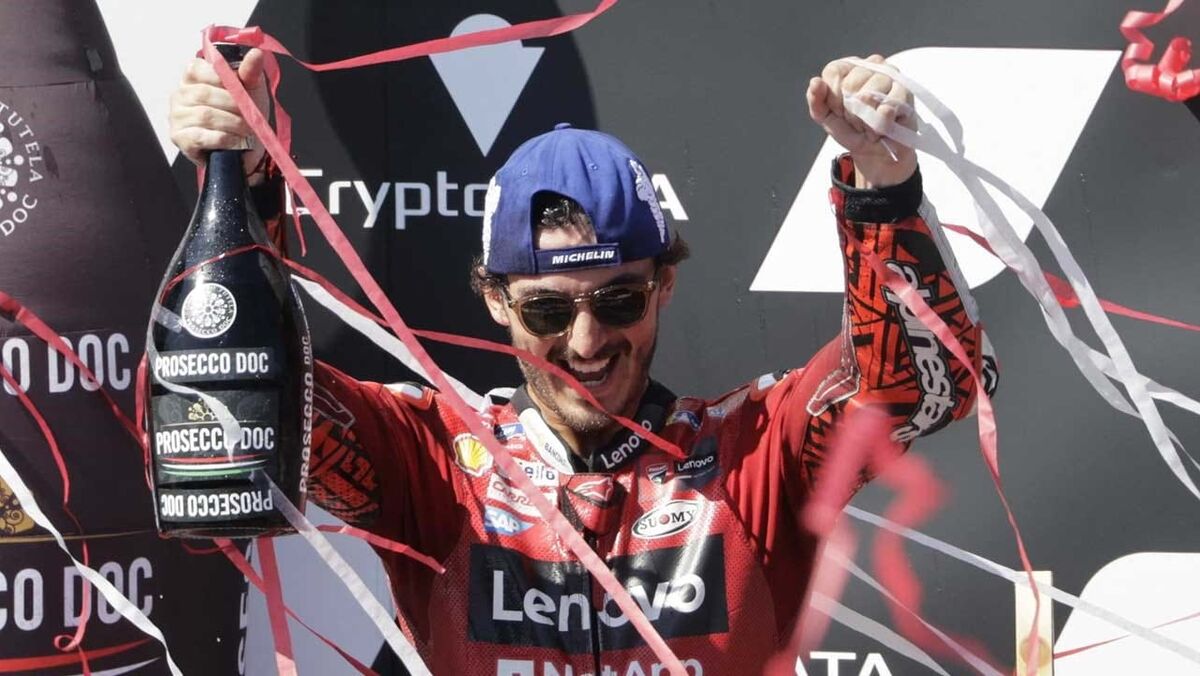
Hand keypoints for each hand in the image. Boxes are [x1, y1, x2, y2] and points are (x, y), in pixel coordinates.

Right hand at [168, 48, 269, 181]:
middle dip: (233, 105)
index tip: (240, 89)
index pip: (196, 68)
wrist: (244, 147)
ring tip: (247, 129)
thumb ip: (250, 72)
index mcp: (192, 77)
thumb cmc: (242, 114)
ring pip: (205, 115)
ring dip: (232, 123)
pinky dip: (224, 138)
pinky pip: (201, 136)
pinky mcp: (180, 138)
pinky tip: (235, 141)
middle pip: (204, 94)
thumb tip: (256, 53)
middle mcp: (180, 94)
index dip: (220, 79)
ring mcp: (176, 116)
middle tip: (250, 115)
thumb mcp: (250, 90)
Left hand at [807, 54, 916, 188]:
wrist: (875, 152)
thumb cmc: (852, 130)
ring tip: (869, 124)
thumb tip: (815, 82)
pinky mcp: (905, 91)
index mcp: (849, 67)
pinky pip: (886, 108)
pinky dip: (880, 125)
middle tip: (857, 120)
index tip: (839, 110)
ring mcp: (891, 75)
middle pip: (850, 85)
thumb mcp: (826, 117)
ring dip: (865, 121)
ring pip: (868, 96)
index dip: (833, 98)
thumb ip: (816, 100)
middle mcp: (871, 64)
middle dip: (849, 112)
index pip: (833, 72)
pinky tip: (882, 127)